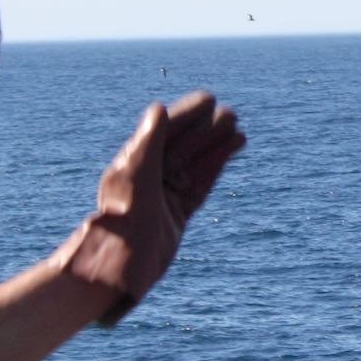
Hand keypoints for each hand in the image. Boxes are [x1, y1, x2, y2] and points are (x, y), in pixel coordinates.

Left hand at [58, 92, 245, 324]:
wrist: (123, 261)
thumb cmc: (125, 215)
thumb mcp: (137, 172)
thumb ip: (150, 141)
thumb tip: (158, 109)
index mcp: (135, 161)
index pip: (166, 130)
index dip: (187, 114)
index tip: (209, 99)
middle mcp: (151, 175)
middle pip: (184, 144)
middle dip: (206, 128)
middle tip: (230, 113)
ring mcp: (166, 193)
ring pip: (196, 163)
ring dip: (216, 145)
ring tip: (237, 128)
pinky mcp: (179, 212)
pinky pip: (201, 183)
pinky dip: (216, 167)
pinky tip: (231, 152)